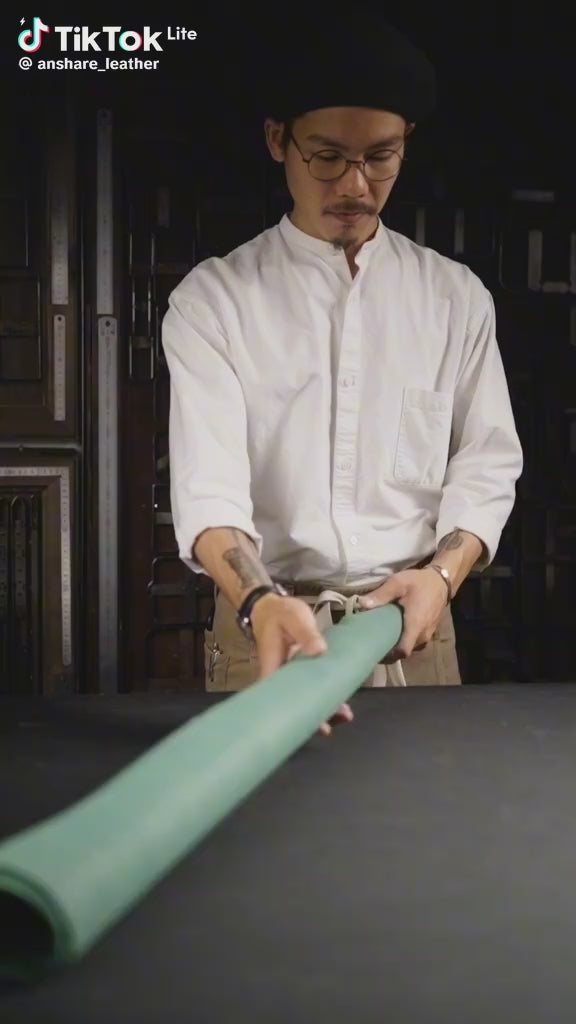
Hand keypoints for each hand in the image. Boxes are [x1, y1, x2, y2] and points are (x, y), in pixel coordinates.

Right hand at [250, 594, 353, 736]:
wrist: (271, 607)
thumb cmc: (279, 613)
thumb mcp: (294, 617)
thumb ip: (306, 633)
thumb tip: (319, 651)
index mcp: (273, 664)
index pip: (278, 694)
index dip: (290, 711)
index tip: (307, 722)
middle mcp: (279, 674)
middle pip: (291, 702)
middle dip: (311, 715)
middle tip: (329, 726)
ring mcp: (289, 674)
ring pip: (302, 696)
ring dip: (321, 706)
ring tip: (343, 715)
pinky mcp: (299, 670)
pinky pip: (310, 686)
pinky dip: (324, 692)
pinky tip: (340, 699)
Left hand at [358, 568, 447, 662]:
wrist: (441, 580)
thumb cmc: (420, 582)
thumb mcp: (398, 583)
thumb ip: (381, 595)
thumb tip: (361, 605)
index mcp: (415, 625)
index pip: (402, 651)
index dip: (388, 656)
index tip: (373, 651)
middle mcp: (423, 634)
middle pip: (404, 652)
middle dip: (389, 651)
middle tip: (372, 643)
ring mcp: (428, 634)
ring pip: (410, 647)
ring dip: (397, 646)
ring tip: (381, 638)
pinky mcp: (429, 631)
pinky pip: (415, 642)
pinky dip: (404, 640)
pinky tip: (394, 632)